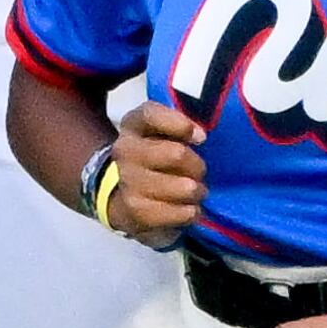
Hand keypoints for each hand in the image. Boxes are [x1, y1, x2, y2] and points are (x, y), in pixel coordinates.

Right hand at [105, 102, 205, 246]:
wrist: (125, 195)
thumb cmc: (157, 157)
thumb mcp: (163, 133)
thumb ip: (181, 126)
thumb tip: (200, 135)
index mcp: (133, 125)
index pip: (151, 115)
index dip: (179, 124)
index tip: (201, 137)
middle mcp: (125, 151)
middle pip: (176, 154)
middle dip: (197, 166)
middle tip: (198, 172)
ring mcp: (128, 182)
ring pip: (185, 187)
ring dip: (198, 191)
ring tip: (195, 191)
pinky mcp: (137, 211)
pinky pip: (182, 212)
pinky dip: (192, 212)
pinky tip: (188, 208)